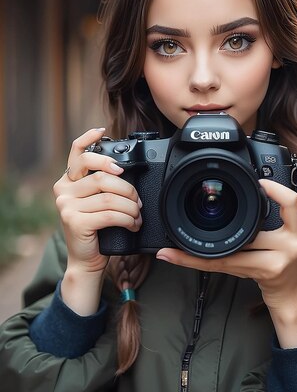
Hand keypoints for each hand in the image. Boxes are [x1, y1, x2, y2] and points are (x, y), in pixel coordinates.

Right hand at [54, 128, 141, 274]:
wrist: (86, 260)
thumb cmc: (96, 231)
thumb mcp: (97, 203)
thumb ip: (102, 186)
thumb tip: (123, 170)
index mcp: (68, 182)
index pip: (76, 153)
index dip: (89, 139)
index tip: (103, 131)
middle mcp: (63, 190)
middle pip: (101, 176)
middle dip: (127, 187)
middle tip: (137, 200)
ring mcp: (66, 205)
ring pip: (109, 196)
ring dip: (130, 206)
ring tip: (137, 215)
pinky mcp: (74, 221)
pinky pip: (109, 213)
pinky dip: (127, 219)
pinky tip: (133, 224)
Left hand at [156, 179, 296, 346]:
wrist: (291, 293)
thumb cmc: (285, 261)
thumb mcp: (291, 233)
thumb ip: (278, 216)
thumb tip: (255, 190)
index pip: (291, 202)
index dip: (275, 190)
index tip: (260, 182)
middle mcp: (292, 242)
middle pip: (255, 226)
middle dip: (230, 222)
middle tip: (208, 212)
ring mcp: (278, 259)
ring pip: (235, 247)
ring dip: (203, 245)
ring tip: (176, 244)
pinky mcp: (265, 272)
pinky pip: (225, 263)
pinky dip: (195, 261)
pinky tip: (177, 256)